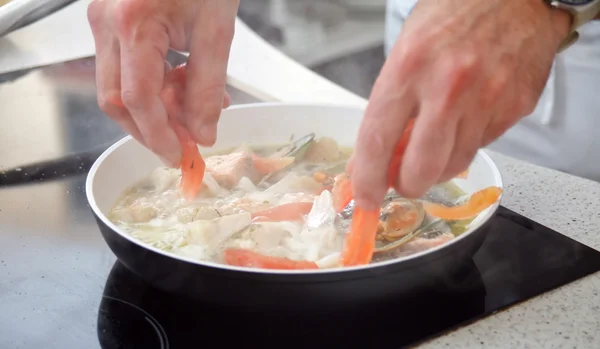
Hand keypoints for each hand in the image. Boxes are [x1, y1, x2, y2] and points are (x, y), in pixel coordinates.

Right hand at [87, 0, 238, 166]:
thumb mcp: (216, 32)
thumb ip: (208, 88)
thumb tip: (202, 132)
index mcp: (133, 23)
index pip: (137, 99)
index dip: (159, 136)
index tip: (180, 156)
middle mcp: (106, 22)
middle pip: (116, 99)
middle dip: (150, 129)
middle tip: (185, 142)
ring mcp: (102, 20)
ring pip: (116, 87)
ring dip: (154, 109)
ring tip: (193, 106)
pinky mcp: (109, 20)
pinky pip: (124, 67)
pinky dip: (151, 86)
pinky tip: (182, 83)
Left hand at [349, 0, 570, 208]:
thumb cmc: (454, 15)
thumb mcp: (406, 51)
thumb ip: (390, 106)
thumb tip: (375, 156)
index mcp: (409, 67)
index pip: (377, 141)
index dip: (368, 179)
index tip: (366, 197)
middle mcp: (448, 85)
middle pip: (420, 169)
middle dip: (407, 185)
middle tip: (403, 180)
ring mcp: (486, 98)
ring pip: (454, 165)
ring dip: (437, 168)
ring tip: (432, 148)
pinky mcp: (514, 106)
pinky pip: (482, 146)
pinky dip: (466, 145)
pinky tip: (463, 123)